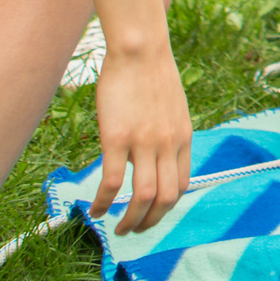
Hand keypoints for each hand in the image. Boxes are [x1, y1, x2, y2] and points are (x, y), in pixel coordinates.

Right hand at [91, 42, 192, 234]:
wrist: (140, 50)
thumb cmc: (152, 75)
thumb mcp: (173, 107)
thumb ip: (169, 132)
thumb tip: (158, 152)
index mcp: (183, 137)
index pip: (182, 185)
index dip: (167, 206)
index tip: (153, 214)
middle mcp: (168, 145)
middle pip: (166, 198)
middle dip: (150, 222)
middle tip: (134, 230)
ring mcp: (144, 143)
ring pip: (142, 197)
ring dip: (130, 220)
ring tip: (117, 228)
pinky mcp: (117, 138)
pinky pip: (113, 182)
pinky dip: (105, 203)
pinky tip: (96, 210)